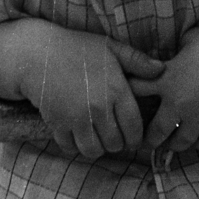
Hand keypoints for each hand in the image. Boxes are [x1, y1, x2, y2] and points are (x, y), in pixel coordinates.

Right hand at [15, 24, 164, 158]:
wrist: (38, 53)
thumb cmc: (78, 48)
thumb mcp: (110, 47)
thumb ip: (137, 61)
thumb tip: (161, 70)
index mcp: (116, 90)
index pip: (134, 128)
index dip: (136, 138)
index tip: (133, 138)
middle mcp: (98, 107)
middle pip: (115, 143)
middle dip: (118, 144)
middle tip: (115, 138)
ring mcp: (76, 118)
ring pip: (93, 150)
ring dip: (98, 148)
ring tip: (98, 139)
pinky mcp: (57, 124)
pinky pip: (70, 148)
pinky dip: (75, 146)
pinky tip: (78, 135)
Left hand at [131, 26, 198, 152]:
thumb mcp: (194, 37)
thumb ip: (180, 47)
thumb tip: (177, 49)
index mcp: (168, 79)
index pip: (137, 89)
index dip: (129, 91)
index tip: (125, 97)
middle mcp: (178, 103)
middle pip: (155, 130)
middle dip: (147, 138)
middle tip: (143, 142)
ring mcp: (198, 118)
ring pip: (179, 142)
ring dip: (173, 144)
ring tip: (170, 144)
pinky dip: (198, 143)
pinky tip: (196, 140)